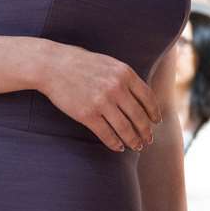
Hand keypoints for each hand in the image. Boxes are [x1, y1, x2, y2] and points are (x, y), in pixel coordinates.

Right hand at [35, 41, 159, 151]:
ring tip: (137, 146)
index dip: (154, 112)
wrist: (53, 65)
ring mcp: (102, 102)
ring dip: (133, 140)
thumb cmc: (81, 63)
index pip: (148, 97)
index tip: (156, 121)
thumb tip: (142, 97)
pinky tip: (118, 147)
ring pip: (125, 128)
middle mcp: (116, 88)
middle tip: (149, 139)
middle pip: (139, 116)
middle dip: (146, 131)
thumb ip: (125, 79)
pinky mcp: (87, 114)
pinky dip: (115, 143)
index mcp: (125, 74)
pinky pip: (106, 134)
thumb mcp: (109, 64)